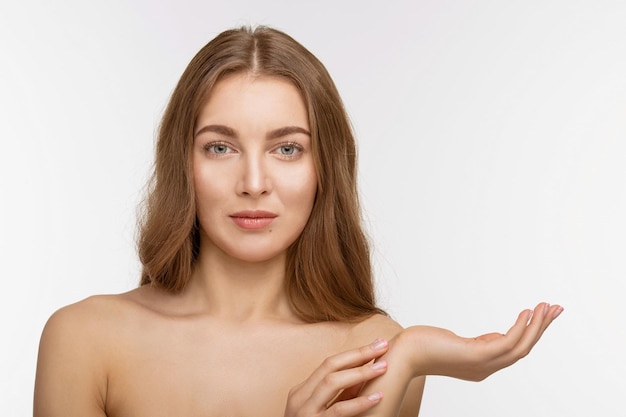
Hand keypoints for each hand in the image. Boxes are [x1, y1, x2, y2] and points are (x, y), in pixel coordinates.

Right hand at [284, 339, 389, 416]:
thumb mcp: (322, 412)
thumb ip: (340, 396)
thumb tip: (364, 375)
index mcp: (301, 392)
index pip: (329, 364)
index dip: (353, 353)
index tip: (375, 345)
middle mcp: (300, 398)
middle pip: (330, 365)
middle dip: (358, 353)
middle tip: (383, 345)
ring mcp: (305, 412)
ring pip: (332, 382)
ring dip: (360, 372)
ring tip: (383, 366)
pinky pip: (339, 410)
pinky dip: (359, 402)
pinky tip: (377, 396)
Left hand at [397, 302, 562, 380]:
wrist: (403, 354)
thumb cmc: (421, 345)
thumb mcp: (455, 342)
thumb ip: (477, 343)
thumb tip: (494, 336)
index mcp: (482, 364)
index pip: (514, 350)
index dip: (531, 333)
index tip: (540, 315)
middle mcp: (486, 368)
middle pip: (523, 349)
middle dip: (542, 328)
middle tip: (557, 308)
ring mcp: (482, 364)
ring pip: (520, 347)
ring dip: (537, 326)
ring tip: (547, 306)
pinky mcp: (475, 356)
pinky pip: (507, 342)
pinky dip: (520, 327)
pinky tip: (526, 312)